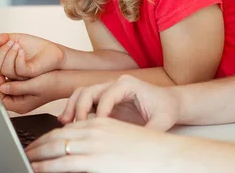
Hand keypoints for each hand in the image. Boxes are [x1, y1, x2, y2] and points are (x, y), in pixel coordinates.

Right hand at [0, 33, 64, 79]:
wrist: (51, 50)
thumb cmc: (35, 46)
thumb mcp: (17, 38)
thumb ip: (5, 38)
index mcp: (5, 63)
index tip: (6, 42)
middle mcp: (10, 70)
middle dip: (2, 51)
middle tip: (13, 43)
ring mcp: (19, 74)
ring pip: (5, 69)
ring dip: (10, 54)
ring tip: (19, 46)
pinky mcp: (29, 74)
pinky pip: (18, 70)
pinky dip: (18, 59)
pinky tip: (23, 51)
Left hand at [0, 72, 59, 113]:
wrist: (65, 81)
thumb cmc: (53, 84)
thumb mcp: (34, 85)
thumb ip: (17, 88)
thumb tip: (2, 87)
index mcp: (20, 106)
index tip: (2, 75)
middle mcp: (19, 103)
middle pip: (2, 93)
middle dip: (2, 81)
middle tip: (5, 70)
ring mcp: (22, 96)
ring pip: (7, 86)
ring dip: (7, 76)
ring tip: (11, 68)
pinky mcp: (25, 89)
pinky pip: (13, 83)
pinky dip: (13, 75)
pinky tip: (17, 69)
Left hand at [26, 117, 184, 172]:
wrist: (168, 155)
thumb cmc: (149, 150)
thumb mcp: (122, 138)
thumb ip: (103, 140)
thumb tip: (86, 150)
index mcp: (101, 122)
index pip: (68, 127)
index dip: (51, 136)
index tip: (40, 145)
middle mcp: (95, 129)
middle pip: (58, 135)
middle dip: (39, 145)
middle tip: (26, 152)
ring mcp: (94, 144)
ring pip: (56, 147)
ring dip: (38, 155)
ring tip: (27, 160)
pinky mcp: (95, 160)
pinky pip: (62, 163)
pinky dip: (45, 166)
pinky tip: (36, 168)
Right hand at [59, 75, 179, 131]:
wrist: (169, 103)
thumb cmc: (166, 109)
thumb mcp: (162, 122)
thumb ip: (149, 132)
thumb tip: (138, 149)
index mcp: (128, 85)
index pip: (106, 96)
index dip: (99, 113)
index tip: (96, 130)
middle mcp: (115, 84)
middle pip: (89, 91)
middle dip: (79, 109)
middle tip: (75, 129)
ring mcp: (108, 90)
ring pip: (82, 93)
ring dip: (72, 107)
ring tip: (64, 124)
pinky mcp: (104, 99)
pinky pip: (84, 101)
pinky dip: (74, 110)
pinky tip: (69, 124)